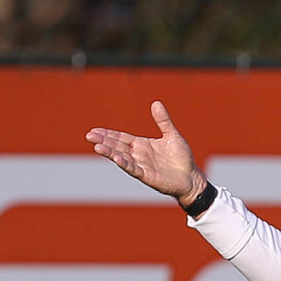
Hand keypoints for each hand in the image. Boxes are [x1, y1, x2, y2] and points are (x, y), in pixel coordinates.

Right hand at [86, 101, 208, 204]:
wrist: (191, 177)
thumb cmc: (181, 158)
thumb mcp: (172, 135)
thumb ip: (163, 120)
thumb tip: (156, 103)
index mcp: (142, 145)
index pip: (121, 138)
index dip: (108, 134)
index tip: (94, 130)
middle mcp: (138, 155)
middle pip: (117, 146)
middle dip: (104, 141)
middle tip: (89, 136)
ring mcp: (142, 166)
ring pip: (122, 158)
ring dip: (110, 152)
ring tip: (97, 147)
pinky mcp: (148, 176)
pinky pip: (134, 169)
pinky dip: (125, 164)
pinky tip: (116, 158)